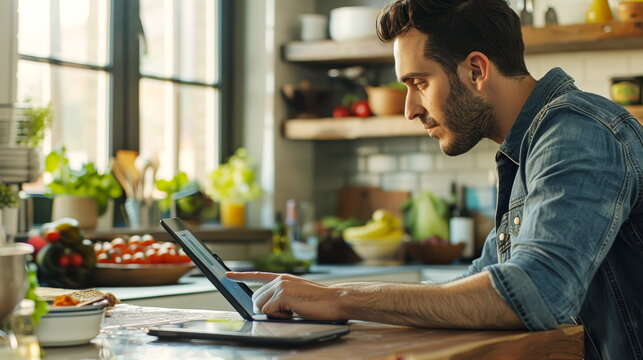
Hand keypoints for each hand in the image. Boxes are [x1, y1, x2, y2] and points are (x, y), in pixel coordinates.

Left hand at [226, 271, 345, 320]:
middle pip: (256, 298)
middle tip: (287, 312)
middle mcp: (280, 279)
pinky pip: (268, 311)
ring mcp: (281, 285)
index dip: (241, 276)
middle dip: (266, 310)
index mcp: (284, 279)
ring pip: (260, 305)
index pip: (258, 276)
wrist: (337, 300)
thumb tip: (267, 308)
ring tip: (293, 311)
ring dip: (273, 314)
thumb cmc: (321, 303)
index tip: (227, 275)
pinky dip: (279, 316)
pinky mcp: (283, 294)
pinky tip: (294, 311)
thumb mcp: (297, 297)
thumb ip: (281, 297)